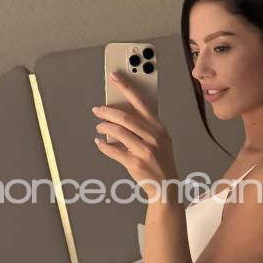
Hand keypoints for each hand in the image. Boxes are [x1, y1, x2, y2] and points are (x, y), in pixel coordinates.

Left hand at [92, 73, 175, 196]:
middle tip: (97, 110)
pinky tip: (100, 142)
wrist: (165, 186)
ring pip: (117, 132)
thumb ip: (144, 126)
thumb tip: (120, 114)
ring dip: (104, 127)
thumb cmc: (161, 161)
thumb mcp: (160, 140)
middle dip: (107, 111)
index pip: (140, 101)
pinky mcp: (135, 163)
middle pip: (124, 117)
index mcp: (159, 127)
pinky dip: (103, 145)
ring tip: (99, 126)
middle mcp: (153, 137)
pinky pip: (113, 150)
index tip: (114, 76)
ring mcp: (144, 150)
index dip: (126, 87)